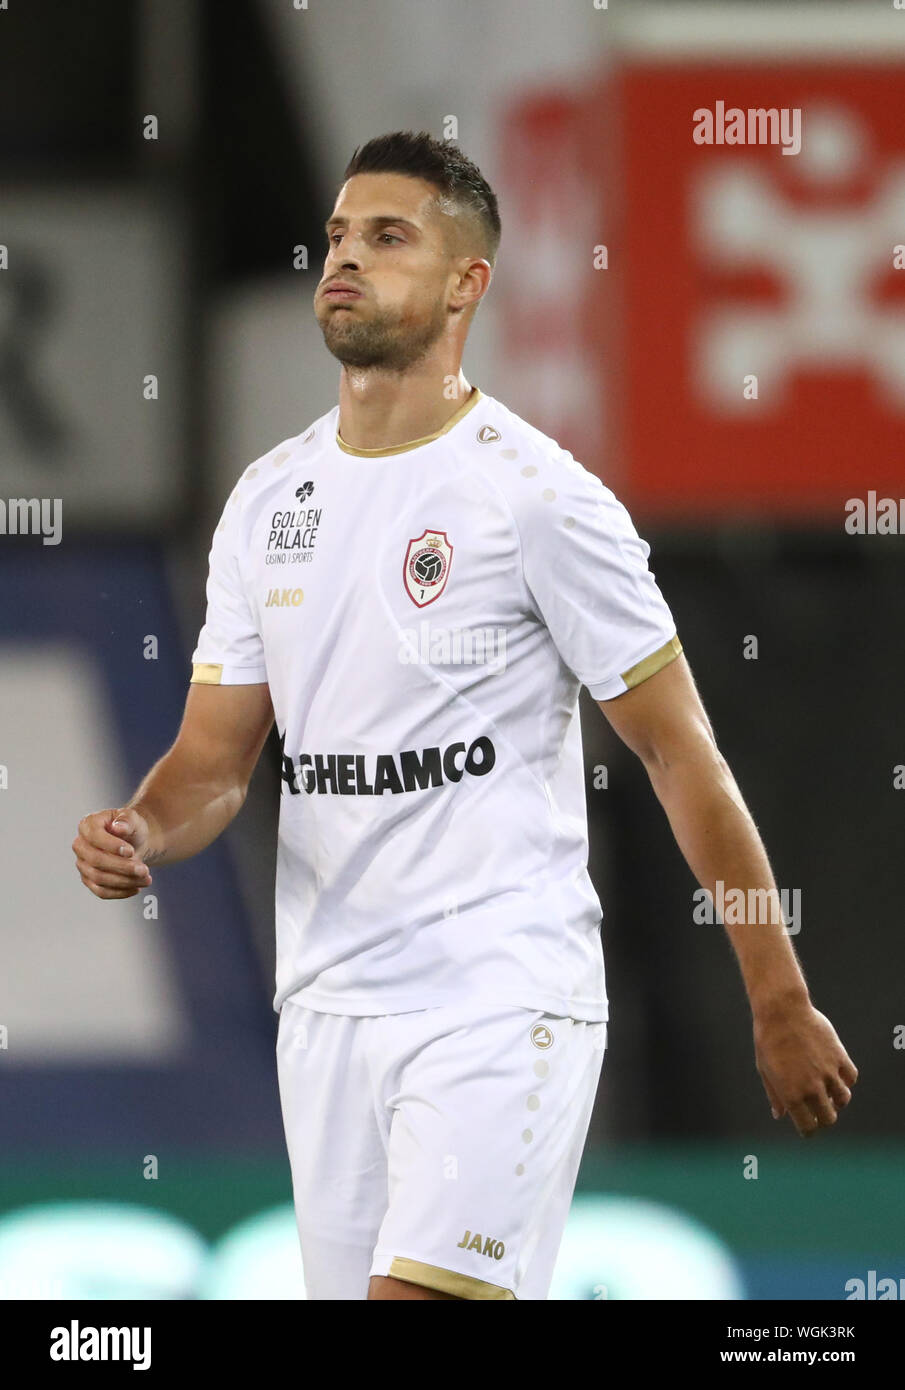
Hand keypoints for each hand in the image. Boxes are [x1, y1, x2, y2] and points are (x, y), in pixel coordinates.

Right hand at [72, 806, 152, 899]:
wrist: (132, 842)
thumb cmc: (130, 827)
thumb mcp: (132, 818)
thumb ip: (126, 820)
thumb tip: (118, 827)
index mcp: (87, 825)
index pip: (94, 837)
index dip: (111, 846)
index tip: (131, 851)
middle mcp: (80, 846)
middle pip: (96, 861)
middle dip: (122, 867)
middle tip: (144, 870)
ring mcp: (83, 864)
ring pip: (99, 879)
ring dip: (125, 881)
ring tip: (146, 879)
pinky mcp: (89, 880)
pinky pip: (101, 892)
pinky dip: (120, 892)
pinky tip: (137, 888)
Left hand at [754, 1001, 857, 1137]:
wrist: (782, 1011)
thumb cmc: (768, 1040)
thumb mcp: (765, 1070)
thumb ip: (775, 1095)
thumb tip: (780, 1115)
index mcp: (792, 1095)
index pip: (809, 1127)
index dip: (809, 1130)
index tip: (808, 1127)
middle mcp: (812, 1088)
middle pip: (829, 1118)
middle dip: (824, 1118)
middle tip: (818, 1110)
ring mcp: (828, 1072)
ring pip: (843, 1100)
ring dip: (836, 1101)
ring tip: (828, 1093)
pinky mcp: (839, 1056)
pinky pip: (851, 1077)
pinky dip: (846, 1080)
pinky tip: (837, 1075)